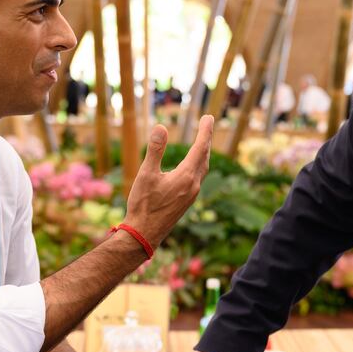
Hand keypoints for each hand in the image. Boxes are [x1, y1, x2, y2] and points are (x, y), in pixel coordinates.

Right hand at [124, 115, 212, 245]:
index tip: (209, 117)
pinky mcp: (186, 202)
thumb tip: (161, 127)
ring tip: (203, 141)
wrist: (144, 234)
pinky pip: (198, 177)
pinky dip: (198, 165)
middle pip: (204, 157)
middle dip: (206, 139)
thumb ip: (155, 150)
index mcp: (186, 176)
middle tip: (207, 123)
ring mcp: (191, 195)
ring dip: (203, 153)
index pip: (200, 148)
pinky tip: (192, 167)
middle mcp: (193, 185)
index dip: (205, 131)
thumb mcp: (146, 174)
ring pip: (202, 168)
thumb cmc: (143, 204)